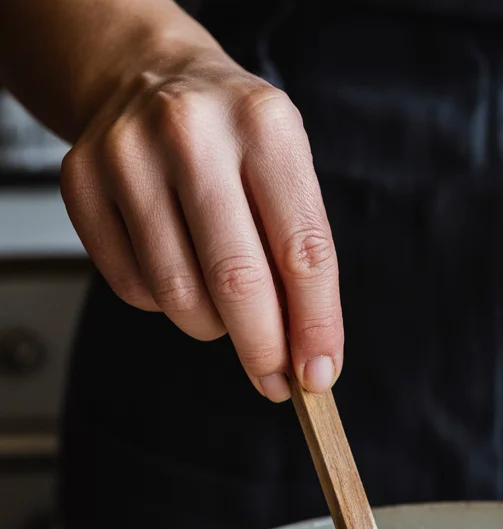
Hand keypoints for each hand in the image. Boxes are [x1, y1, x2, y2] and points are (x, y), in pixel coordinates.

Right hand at [61, 47, 340, 401]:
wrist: (149, 75)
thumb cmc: (234, 140)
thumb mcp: (287, 171)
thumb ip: (301, 258)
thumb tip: (310, 356)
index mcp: (264, 126)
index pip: (302, 252)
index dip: (315, 327)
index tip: (318, 375)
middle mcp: (192, 132)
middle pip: (237, 283)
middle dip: (263, 349)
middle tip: (275, 378)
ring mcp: (128, 155)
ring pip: (180, 296)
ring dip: (212, 326)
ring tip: (225, 307)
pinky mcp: (82, 181)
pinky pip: (133, 288)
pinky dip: (164, 304)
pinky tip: (179, 272)